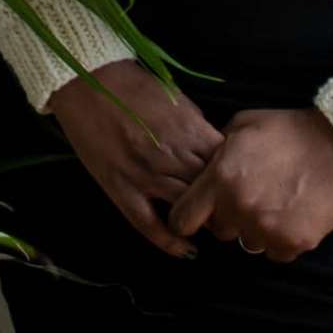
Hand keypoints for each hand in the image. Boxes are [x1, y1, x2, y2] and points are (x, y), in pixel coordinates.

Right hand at [45, 59, 227, 259]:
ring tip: (213, 229)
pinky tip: (186, 250)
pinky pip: (148, 224)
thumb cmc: (135, 86)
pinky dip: (169, 241)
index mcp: (190, 130)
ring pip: (186, 208)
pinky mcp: (121, 189)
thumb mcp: (178, 100)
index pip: (228, 165)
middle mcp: (172, 155)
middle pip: (211, 190)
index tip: (243, 187)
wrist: (88, 82)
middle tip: (234, 214)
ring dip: (202, 220)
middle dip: (226, 204)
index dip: (239, 178)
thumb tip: (219, 154)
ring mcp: (145, 175)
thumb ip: (200, 129)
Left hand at [166, 106, 332, 261]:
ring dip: (256, 228)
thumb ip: (218, 148)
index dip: (185, 218)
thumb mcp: (245, 124)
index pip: (183, 218)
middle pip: (219, 232)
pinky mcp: (294, 243)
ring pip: (248, 243)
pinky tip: (293, 213)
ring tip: (277, 201)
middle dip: (229, 216)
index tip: (196, 216)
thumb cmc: (292, 130)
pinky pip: (276, 253)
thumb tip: (205, 166)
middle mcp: (239, 207)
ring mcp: (266, 228)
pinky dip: (282, 238)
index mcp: (221, 177)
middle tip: (252, 195)